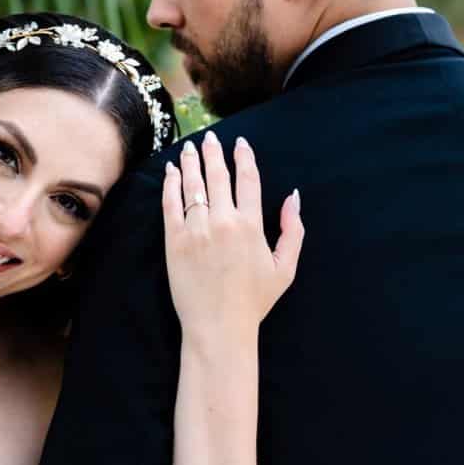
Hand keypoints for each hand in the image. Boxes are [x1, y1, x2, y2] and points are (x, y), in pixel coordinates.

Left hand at [162, 131, 303, 344]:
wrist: (219, 326)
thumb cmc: (254, 301)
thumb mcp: (285, 268)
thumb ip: (292, 230)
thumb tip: (293, 197)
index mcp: (251, 225)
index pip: (248, 179)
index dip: (244, 157)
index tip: (239, 143)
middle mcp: (224, 221)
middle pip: (218, 176)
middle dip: (214, 152)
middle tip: (209, 138)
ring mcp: (197, 230)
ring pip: (193, 185)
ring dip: (190, 162)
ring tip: (188, 148)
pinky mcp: (175, 241)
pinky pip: (171, 204)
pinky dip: (170, 185)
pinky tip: (170, 172)